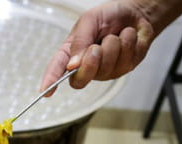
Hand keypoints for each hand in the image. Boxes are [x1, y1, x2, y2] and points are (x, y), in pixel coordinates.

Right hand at [40, 0, 154, 95]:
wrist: (135, 12)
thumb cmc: (109, 15)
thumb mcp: (89, 20)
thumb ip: (80, 41)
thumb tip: (73, 65)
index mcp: (72, 51)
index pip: (57, 68)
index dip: (51, 80)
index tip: (45, 92)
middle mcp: (86, 65)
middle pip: (80, 79)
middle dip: (90, 63)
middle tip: (96, 47)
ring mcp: (104, 70)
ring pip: (105, 68)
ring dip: (113, 45)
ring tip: (115, 35)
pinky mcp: (122, 70)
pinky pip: (124, 62)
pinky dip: (127, 44)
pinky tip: (126, 38)